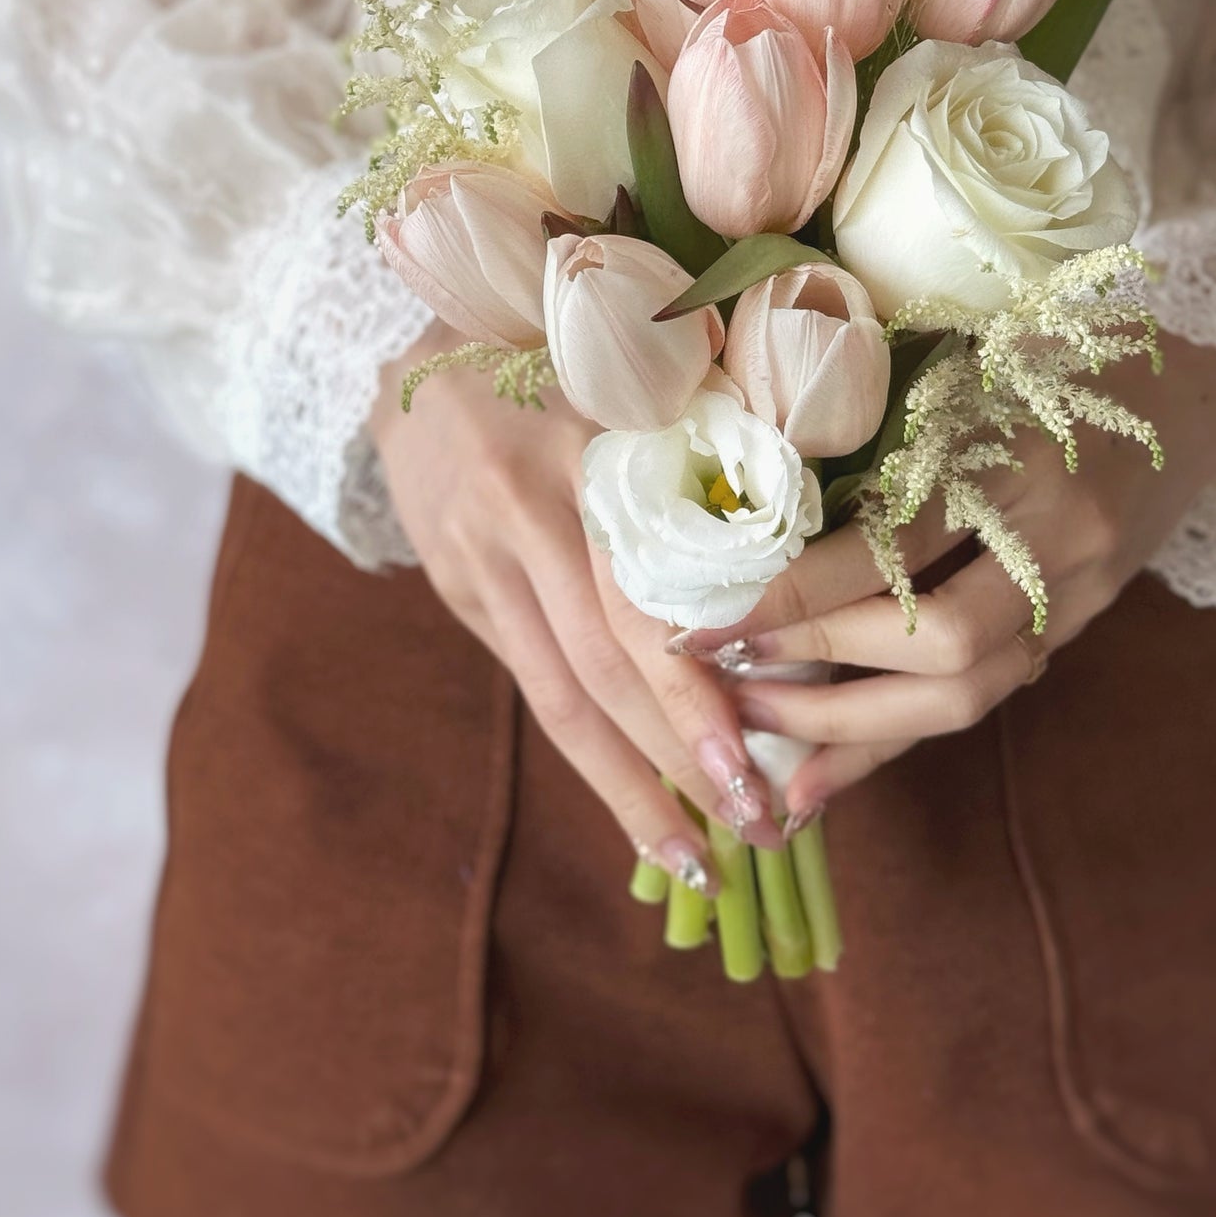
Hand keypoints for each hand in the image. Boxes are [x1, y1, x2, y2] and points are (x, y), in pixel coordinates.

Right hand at [369, 328, 784, 886]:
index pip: (641, 597)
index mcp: (585, 450)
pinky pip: (530, 680)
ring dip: (629, 788)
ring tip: (696, 861)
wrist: (413, 356)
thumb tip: (802, 561)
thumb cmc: (565, 356)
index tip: (758, 765)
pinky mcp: (457, 589)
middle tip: (757, 834)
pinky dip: (586, 747)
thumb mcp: (635, 377)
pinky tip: (634, 800)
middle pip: (601, 665)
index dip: (694, 694)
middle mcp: (523, 511)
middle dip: (679, 761)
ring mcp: (479, 559)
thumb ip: (704, 449)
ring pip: (558, 695)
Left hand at [691, 336, 1215, 825]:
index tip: (713, 615)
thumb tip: (754, 487)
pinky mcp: (1073, 630)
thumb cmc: (1060, 357)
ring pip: (967, 697)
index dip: (803, 591)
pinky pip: (981, 700)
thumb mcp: (977, 361)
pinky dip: (896, 740)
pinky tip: (823, 774)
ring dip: (851, 730)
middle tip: (717, 676)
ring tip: (754, 742)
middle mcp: (1059, 542)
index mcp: (1021, 456)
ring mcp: (1076, 599)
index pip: (900, 545)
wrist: (1196, 395)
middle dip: (820, 671)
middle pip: (939, 645)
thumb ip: (891, 421)